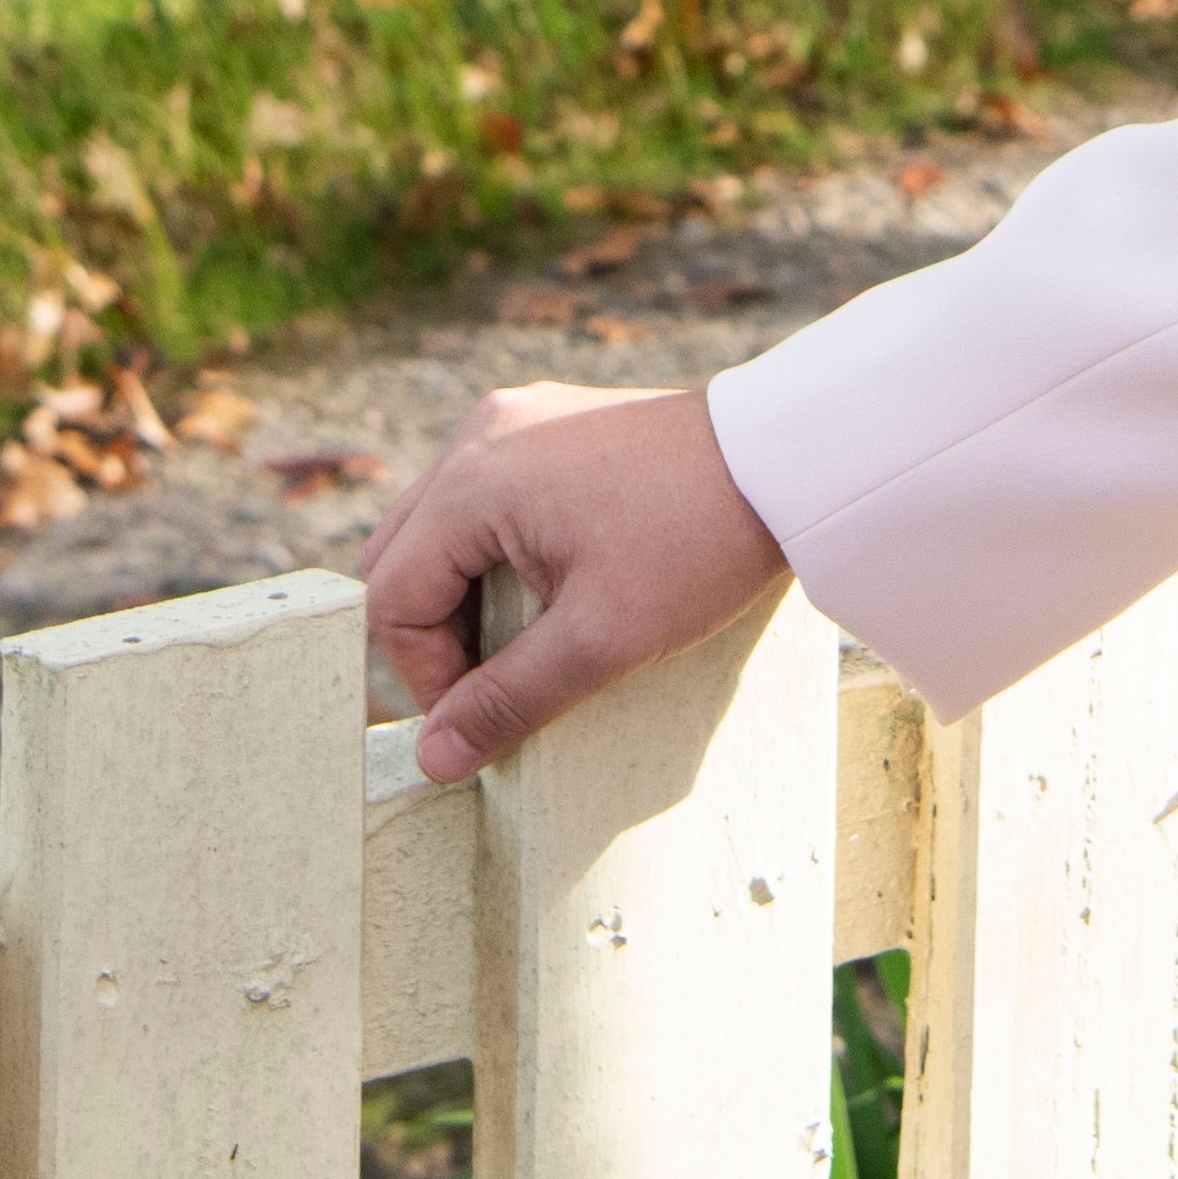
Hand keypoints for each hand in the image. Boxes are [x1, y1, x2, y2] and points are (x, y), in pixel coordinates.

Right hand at [364, 384, 792, 786]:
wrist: (785, 462)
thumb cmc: (698, 544)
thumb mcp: (602, 640)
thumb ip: (509, 701)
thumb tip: (435, 759)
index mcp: (472, 481)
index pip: (392, 595)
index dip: (425, 673)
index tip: (485, 715)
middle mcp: (478, 435)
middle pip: (404, 554)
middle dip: (439, 632)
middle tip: (504, 682)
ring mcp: (513, 419)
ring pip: (443, 525)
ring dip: (469, 593)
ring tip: (537, 639)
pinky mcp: (549, 421)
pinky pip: (488, 494)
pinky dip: (499, 550)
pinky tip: (558, 585)